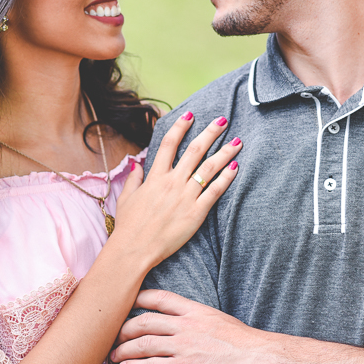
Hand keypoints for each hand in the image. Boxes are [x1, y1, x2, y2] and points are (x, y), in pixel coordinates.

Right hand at [112, 112, 241, 269]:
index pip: (169, 144)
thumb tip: (137, 164)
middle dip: (210, 133)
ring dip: (225, 151)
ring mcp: (185, 196)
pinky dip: (226, 177)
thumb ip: (134, 179)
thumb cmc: (129, 225)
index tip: (190, 114)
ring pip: (209, 167)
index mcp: (155, 176)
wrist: (135, 249)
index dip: (180, 126)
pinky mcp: (196, 212)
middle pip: (195, 150)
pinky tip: (235, 166)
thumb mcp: (126, 198)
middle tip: (223, 120)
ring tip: (237, 141)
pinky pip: (215, 190)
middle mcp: (172, 182)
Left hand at [112, 290, 267, 363]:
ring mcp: (183, 346)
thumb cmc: (246, 344)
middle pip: (143, 321)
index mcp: (195, 311)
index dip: (138, 299)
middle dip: (123, 329)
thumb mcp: (221, 321)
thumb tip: (193, 326)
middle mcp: (185, 325)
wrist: (260, 359)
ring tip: (113, 357)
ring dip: (123, 351)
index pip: (159, 298)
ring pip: (142, 344)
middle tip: (113, 337)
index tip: (126, 304)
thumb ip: (201, 321)